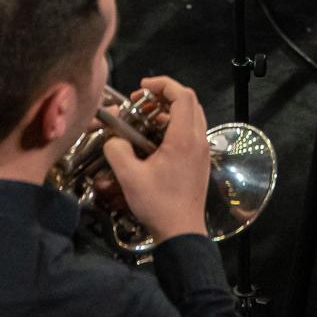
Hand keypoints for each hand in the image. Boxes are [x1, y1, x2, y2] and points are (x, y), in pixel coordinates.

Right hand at [100, 76, 211, 244]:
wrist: (181, 232)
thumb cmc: (158, 204)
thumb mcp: (129, 177)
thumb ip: (117, 150)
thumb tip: (114, 139)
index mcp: (184, 138)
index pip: (182, 95)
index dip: (162, 84)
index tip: (141, 88)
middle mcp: (198, 140)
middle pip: (189, 102)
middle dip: (165, 95)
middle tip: (141, 102)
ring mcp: (202, 151)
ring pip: (192, 117)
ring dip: (169, 111)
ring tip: (145, 119)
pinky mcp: (200, 162)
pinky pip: (191, 132)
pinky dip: (174, 126)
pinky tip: (154, 140)